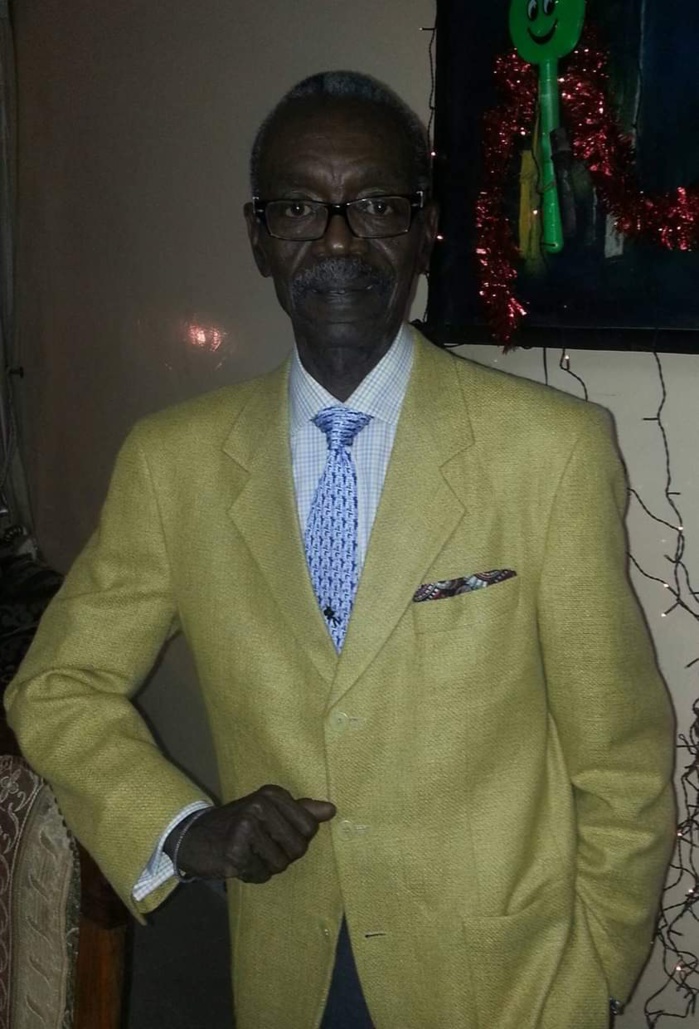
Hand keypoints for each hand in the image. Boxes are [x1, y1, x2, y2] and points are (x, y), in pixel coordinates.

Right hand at [165, 785, 335, 882]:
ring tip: (249, 854)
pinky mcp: (234, 850)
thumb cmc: (238, 825)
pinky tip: (238, 863)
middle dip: (283, 855)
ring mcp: (246, 826)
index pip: (309, 827)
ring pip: (280, 863)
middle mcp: (260, 805)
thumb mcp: (269, 811)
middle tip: (261, 848)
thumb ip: (301, 811)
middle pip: (298, 847)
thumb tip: (331, 810)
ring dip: (266, 867)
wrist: (194, 836)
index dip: (297, 839)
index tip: (277, 834)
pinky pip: (260, 874)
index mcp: (272, 794)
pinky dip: (252, 874)